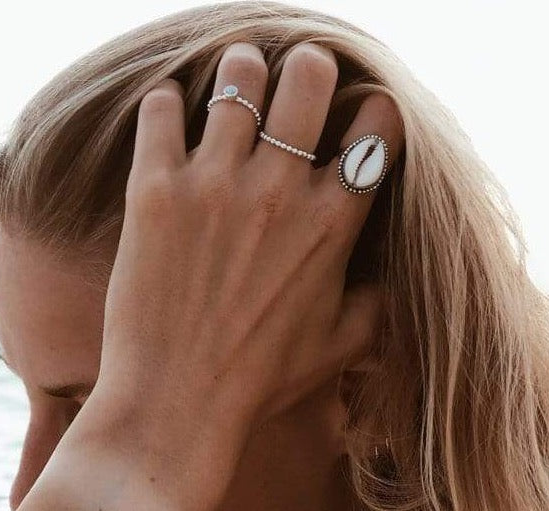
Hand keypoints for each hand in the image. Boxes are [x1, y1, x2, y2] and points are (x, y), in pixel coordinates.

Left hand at [88, 41, 403, 503]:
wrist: (180, 402)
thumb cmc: (266, 379)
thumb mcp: (343, 347)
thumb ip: (377, 300)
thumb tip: (393, 277)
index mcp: (334, 224)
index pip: (376, 128)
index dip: (376, 112)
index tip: (363, 118)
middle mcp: (280, 190)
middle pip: (309, 79)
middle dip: (313, 69)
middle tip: (304, 76)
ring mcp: (215, 183)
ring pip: (238, 80)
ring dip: (244, 72)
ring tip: (242, 79)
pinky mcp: (155, 189)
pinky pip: (163, 111)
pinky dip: (170, 103)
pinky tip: (176, 112)